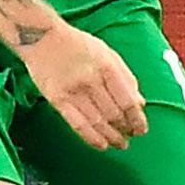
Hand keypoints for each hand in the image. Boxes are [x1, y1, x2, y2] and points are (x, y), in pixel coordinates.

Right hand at [18, 22, 147, 150]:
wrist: (43, 38)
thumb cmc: (78, 45)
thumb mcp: (108, 53)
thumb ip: (125, 77)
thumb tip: (140, 103)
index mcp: (107, 67)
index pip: (128, 101)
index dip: (137, 119)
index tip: (141, 129)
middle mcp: (91, 80)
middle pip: (114, 114)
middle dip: (125, 130)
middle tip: (129, 137)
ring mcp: (73, 91)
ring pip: (98, 122)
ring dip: (112, 137)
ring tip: (119, 144)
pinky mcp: (57, 99)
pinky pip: (77, 124)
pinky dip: (91, 138)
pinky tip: (101, 145)